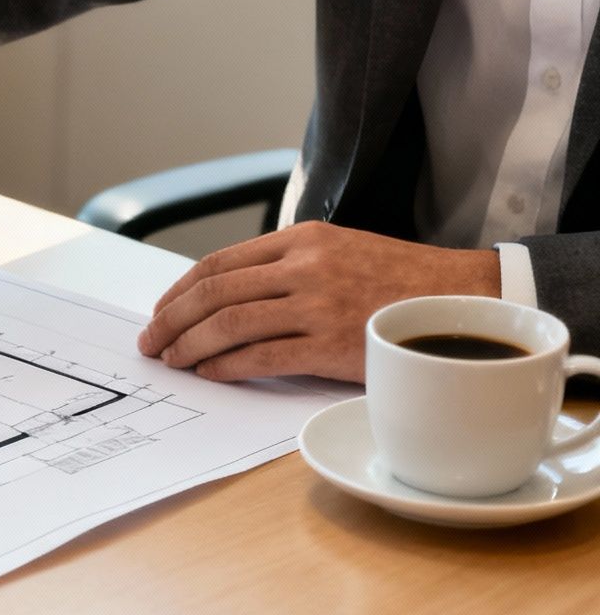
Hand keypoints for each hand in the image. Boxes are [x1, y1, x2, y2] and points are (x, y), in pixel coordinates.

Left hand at [136, 222, 499, 381]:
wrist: (464, 301)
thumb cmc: (398, 279)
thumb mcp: (338, 249)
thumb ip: (285, 265)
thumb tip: (226, 293)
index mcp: (300, 240)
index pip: (219, 264)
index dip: (179, 290)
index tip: (160, 312)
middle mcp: (304, 268)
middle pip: (213, 294)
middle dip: (171, 320)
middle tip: (150, 343)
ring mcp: (317, 307)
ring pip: (228, 325)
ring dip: (189, 346)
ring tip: (172, 361)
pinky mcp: (332, 346)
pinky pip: (261, 358)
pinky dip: (225, 367)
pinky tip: (209, 374)